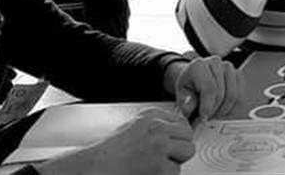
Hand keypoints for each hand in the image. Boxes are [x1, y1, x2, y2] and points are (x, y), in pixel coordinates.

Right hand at [37, 108, 193, 174]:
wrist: (96, 166)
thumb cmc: (112, 150)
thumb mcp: (136, 126)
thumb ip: (158, 124)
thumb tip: (180, 130)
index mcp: (151, 115)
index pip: (182, 121)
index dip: (179, 135)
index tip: (174, 141)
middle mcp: (157, 127)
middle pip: (188, 136)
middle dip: (180, 147)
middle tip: (164, 155)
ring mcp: (160, 146)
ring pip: (186, 152)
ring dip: (174, 161)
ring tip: (154, 163)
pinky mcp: (160, 166)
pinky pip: (176, 170)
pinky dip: (165, 174)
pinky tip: (150, 171)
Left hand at [167, 56, 242, 122]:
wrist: (195, 79)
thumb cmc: (189, 87)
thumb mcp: (181, 95)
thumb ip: (184, 103)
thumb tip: (189, 108)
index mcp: (198, 65)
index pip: (209, 88)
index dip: (208, 107)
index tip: (204, 118)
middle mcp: (215, 62)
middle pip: (222, 93)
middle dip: (215, 111)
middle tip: (207, 119)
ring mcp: (228, 67)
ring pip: (233, 95)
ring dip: (224, 110)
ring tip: (214, 114)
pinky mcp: (238, 74)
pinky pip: (240, 96)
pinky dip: (233, 107)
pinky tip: (222, 109)